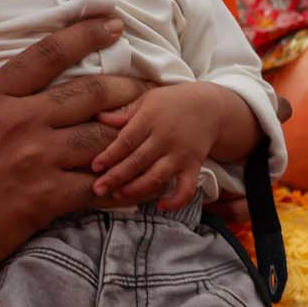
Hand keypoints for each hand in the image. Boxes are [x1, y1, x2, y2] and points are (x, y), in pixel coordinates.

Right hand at [0, 17, 146, 282]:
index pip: (46, 55)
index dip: (84, 34)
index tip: (112, 24)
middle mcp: (20, 122)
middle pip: (88, 94)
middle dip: (125, 87)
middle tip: (149, 85)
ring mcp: (37, 159)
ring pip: (100, 137)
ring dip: (129, 134)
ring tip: (151, 131)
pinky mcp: (48, 196)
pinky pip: (98, 187)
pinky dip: (124, 186)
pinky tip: (143, 184)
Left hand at [90, 83, 224, 208]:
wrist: (212, 107)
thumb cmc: (173, 102)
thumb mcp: (148, 99)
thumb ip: (124, 112)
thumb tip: (98, 118)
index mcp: (150, 118)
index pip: (126, 140)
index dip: (110, 155)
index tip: (95, 166)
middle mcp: (165, 138)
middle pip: (137, 161)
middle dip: (116, 177)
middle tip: (98, 188)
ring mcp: (180, 154)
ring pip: (156, 177)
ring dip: (137, 189)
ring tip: (118, 196)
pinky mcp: (194, 166)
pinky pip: (187, 188)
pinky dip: (176, 200)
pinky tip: (161, 206)